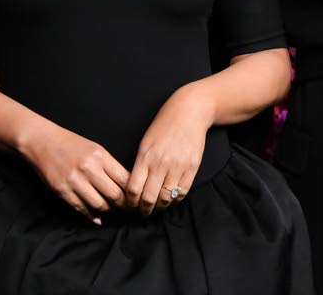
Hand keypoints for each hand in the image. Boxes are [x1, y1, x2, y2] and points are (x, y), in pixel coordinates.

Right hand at [18, 120, 129, 223]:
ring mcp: (75, 181)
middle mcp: (89, 168)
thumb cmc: (71, 144)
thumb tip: (125, 186)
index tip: (135, 197)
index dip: (132, 192)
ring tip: (110, 209)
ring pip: (99, 204)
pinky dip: (91, 215)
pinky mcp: (63, 190)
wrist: (42, 141)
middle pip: (114, 195)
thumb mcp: (95, 149)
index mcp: (100, 156)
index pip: (124, 179)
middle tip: (125, 208)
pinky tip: (97, 216)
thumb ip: (109, 166)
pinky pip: (81, 208)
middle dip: (122, 204)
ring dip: (107, 210)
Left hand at [126, 85, 212, 215]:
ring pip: (166, 198)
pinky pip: (182, 192)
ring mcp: (178, 166)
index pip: (133, 189)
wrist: (189, 112)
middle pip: (149, 198)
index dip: (130, 202)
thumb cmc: (164, 125)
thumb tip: (135, 186)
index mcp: (145, 156)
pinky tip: (171, 198)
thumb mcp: (146, 141)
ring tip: (158, 207)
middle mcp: (160, 163)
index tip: (130, 205)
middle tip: (143, 211)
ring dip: (160, 207)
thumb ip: (140, 163)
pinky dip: (175, 200)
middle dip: (144, 209)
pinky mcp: (192, 167)